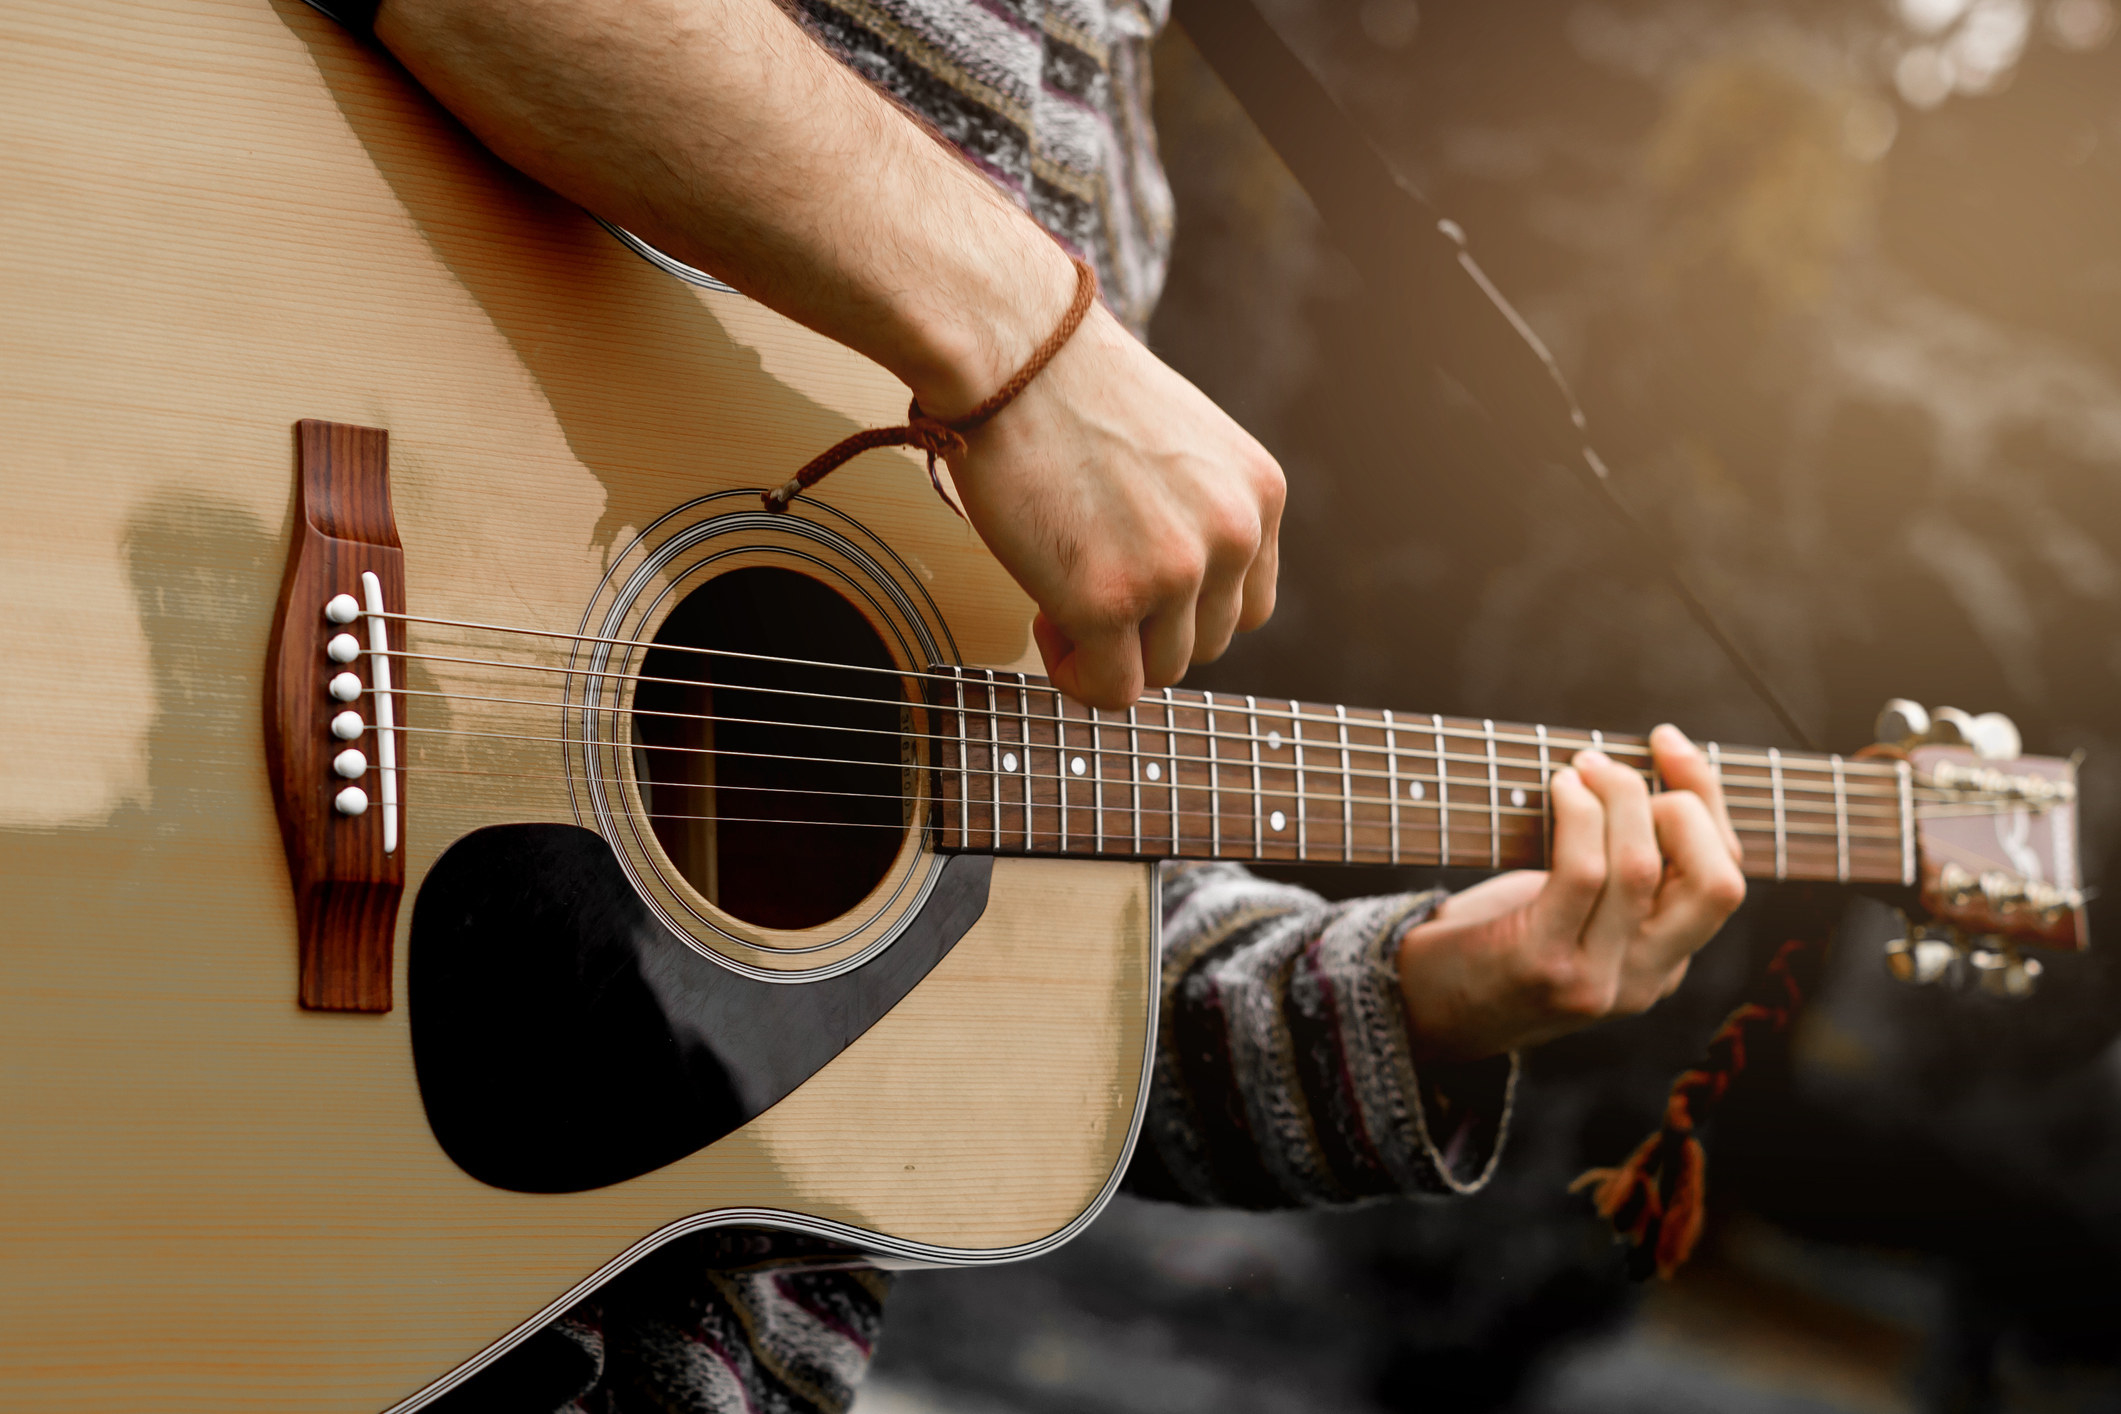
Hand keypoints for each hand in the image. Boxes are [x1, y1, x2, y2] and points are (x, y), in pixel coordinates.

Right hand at [945, 304, 1283, 709]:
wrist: (1009, 349)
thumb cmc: (1070, 383)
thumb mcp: (1181, 440)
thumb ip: (1196, 508)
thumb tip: (1171, 588)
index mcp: (1260, 492)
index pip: (1248, 602)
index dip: (1185, 607)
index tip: (1132, 579)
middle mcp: (1234, 534)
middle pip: (1207, 642)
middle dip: (1147, 631)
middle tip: (1084, 586)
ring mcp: (1176, 572)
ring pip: (1162, 670)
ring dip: (1110, 652)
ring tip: (1059, 600)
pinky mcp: (1111, 600)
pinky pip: (1111, 688)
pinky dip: (1078, 676)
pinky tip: (1045, 624)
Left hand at [1394, 725, 1745, 1060]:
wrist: (1420, 1008)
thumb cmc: (1492, 937)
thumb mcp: (1575, 911)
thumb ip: (1619, 870)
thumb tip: (1638, 769)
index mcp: (1664, 963)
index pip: (1725, 876)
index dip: (1707, 799)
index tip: (1666, 743)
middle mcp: (1645, 981)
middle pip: (1717, 883)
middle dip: (1685, 803)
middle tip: (1613, 769)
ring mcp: (1597, 980)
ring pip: (1642, 866)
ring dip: (1618, 796)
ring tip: (1578, 769)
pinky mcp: (1542, 964)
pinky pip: (1583, 872)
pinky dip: (1578, 815)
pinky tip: (1558, 789)